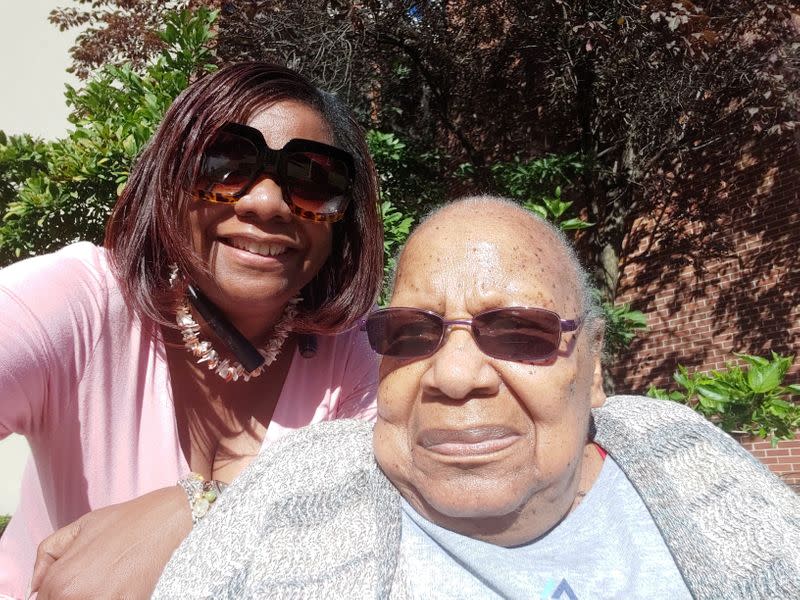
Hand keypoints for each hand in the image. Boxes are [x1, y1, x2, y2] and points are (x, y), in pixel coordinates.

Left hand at [30, 486, 190, 599]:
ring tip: (111, 579)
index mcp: (61, 580)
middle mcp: (78, 598)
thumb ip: (47, 556)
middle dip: (74, 595)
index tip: (75, 581)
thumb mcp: (79, 525)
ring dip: (95, 596)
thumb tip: (36, 585)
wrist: (168, 520)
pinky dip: (114, 595)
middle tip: (95, 577)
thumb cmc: (127, 520)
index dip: (55, 593)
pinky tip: (124, 583)